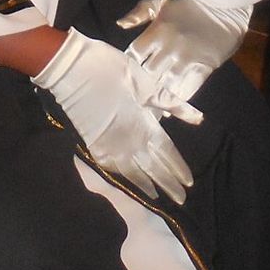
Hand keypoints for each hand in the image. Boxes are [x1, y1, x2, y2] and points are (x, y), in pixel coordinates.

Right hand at [33, 29, 199, 202]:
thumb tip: (199, 119)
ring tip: (157, 198)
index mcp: (144, 124)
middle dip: (168, 184)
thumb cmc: (111, 69)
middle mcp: (129, 141)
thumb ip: (170, 103)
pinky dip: (122, 176)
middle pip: (153, 168)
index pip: (167, 153)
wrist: (70, 69)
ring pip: (132, 172)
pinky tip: (129, 181)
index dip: (178, 168)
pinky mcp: (92, 144)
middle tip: (180, 200)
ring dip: (146, 185)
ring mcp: (109, 146)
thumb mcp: (145, 82)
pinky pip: (111, 166)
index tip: (189, 183)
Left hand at [119, 0, 250, 111]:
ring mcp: (187, 59)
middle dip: (142, 82)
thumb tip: (120, 24)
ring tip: (151, 104)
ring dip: (159, 94)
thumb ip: (139, 13)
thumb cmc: (188, 4)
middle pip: (148, 73)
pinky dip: (178, 99)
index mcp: (157, 31)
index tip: (129, 72)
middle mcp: (169, 47)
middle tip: (136, 93)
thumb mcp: (161, 3)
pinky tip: (172, 105)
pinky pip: (188, 89)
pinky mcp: (204, 68)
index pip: (135, 55)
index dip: (130, 65)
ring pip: (166, 85)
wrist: (222, 4)